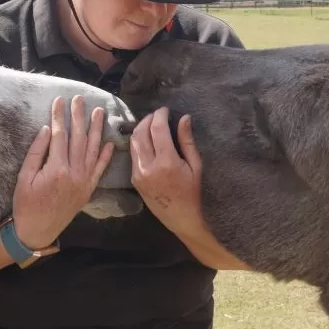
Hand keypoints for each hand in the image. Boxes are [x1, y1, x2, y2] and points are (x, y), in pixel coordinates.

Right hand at [11, 95, 114, 248]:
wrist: (37, 231)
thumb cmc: (26, 205)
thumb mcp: (24, 178)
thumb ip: (36, 153)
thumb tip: (47, 130)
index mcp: (56, 169)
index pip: (60, 135)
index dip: (60, 116)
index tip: (59, 101)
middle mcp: (74, 173)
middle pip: (78, 138)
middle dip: (79, 116)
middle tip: (80, 99)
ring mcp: (84, 182)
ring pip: (92, 150)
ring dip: (96, 130)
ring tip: (99, 112)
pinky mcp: (88, 190)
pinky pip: (100, 170)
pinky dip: (105, 156)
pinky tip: (109, 142)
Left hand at [128, 107, 206, 236]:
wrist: (181, 218)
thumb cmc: (193, 192)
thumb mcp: (195, 165)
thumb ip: (187, 140)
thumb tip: (184, 118)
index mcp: (166, 162)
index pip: (157, 129)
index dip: (159, 115)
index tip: (165, 110)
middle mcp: (149, 166)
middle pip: (140, 133)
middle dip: (148, 119)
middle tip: (157, 115)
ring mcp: (138, 174)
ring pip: (133, 143)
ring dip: (140, 129)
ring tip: (151, 124)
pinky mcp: (134, 179)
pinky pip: (133, 155)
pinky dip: (138, 143)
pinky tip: (147, 141)